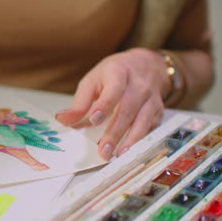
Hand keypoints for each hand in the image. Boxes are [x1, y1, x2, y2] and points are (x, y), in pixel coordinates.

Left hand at [56, 48, 170, 159]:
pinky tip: (130, 152)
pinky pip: (151, 128)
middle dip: (115, 133)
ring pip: (142, 121)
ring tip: (118, 155)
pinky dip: (140, 141)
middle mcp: (139, 85)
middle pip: (127, 110)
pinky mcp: (158, 111)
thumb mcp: (93, 80)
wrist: (146, 65)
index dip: (104, 105)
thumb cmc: (115, 73)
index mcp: (118, 73)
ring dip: (130, 141)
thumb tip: (63, 120)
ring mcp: (151, 99)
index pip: (113, 90)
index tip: (95, 119)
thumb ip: (79, 102)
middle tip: (103, 150)